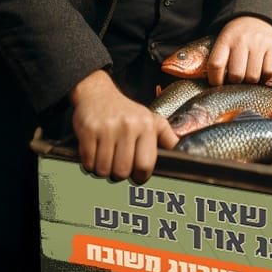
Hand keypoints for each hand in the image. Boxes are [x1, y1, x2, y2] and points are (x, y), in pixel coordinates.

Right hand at [69, 69, 178, 184]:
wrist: (97, 94)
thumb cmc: (127, 112)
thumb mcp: (152, 120)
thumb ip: (168, 137)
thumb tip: (183, 152)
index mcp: (147, 126)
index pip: (145, 165)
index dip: (140, 177)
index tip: (137, 176)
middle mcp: (128, 126)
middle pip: (123, 171)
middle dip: (120, 175)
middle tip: (118, 167)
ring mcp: (107, 128)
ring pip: (104, 169)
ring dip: (103, 170)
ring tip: (106, 159)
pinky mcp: (88, 130)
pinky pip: (88, 162)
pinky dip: (89, 164)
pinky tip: (94, 154)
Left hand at [205, 16, 271, 85]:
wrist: (258, 17)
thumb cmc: (237, 36)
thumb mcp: (225, 40)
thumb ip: (220, 58)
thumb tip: (218, 84)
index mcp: (225, 39)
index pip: (216, 65)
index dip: (215, 80)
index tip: (217, 85)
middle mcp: (242, 40)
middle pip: (236, 75)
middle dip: (236, 81)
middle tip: (237, 78)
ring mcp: (259, 43)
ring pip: (253, 77)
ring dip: (251, 81)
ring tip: (249, 75)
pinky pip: (269, 72)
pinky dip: (265, 78)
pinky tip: (261, 72)